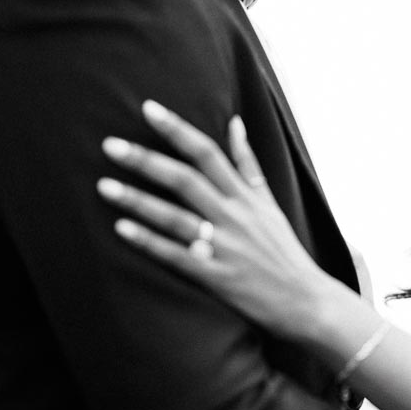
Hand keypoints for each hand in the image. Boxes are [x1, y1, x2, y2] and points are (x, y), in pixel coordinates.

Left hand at [97, 101, 330, 338]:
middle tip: (109, 145)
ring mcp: (225, 247)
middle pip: (185, 180)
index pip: (207, 152)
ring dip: (138, 201)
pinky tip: (121, 230)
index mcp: (245, 195)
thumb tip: (235, 122)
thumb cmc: (283, 250)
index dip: (176, 129)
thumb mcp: (270, 202)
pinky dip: (150, 243)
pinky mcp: (218, 277)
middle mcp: (234, 216)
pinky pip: (178, 257)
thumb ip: (248, 163)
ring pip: (176, 218)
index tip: (147, 109)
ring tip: (103, 186)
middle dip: (146, 160)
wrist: (307, 300)